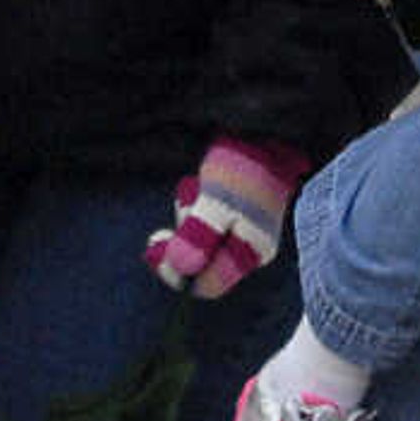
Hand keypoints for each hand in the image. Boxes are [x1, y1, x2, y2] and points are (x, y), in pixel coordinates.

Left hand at [145, 137, 308, 296]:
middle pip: (201, 264)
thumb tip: (181, 268)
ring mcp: (244, 235)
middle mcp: (250, 251)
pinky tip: (202, 186)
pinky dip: (197, 208)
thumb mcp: (217, 201)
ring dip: (188, 216)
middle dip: (181, 238)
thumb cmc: (243, 168)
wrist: (266, 135)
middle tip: (174, 212)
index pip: (206, 285)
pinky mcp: (236, 219)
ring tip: (196, 187)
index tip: (154, 248)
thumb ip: (199, 235)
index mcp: (250, 253)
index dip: (176, 272)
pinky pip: (206, 225)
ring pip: (201, 242)